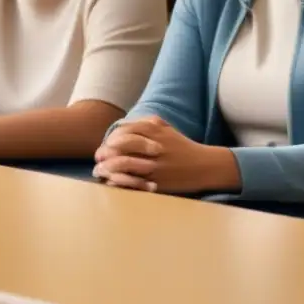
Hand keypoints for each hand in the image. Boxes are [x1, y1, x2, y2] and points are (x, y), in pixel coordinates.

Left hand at [93, 116, 238, 194]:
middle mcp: (154, 145)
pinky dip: (118, 179)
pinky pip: (131, 179)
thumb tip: (127, 123)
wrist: (204, 166)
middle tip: (99, 158)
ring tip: (101, 170)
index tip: (106, 145)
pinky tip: (113, 180)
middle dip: (105, 151)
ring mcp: (154, 163)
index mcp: (157, 130)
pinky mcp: (156, 179)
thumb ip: (151, 123)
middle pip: (120, 144)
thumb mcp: (169, 130)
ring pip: (122, 162)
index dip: (112, 137)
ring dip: (107, 167)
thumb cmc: (184, 148)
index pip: (125, 130)